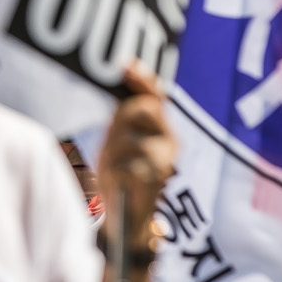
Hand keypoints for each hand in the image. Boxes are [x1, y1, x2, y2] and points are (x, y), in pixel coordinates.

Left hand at [97, 63, 176, 247]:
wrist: (124, 216)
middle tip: (111, 144)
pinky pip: (127, 164)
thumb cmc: (119, 173)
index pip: (156, 95)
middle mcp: (170, 141)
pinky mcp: (157, 180)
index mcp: (161, 128)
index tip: (126, 65)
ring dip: (112, 152)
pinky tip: (116, 182)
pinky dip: (114, 172)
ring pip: (129, 138)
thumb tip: (120, 82)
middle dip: (119, 123)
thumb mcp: (118, 138)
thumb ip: (123, 116)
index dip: (143, 78)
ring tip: (114, 168)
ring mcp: (165, 160)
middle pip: (141, 109)